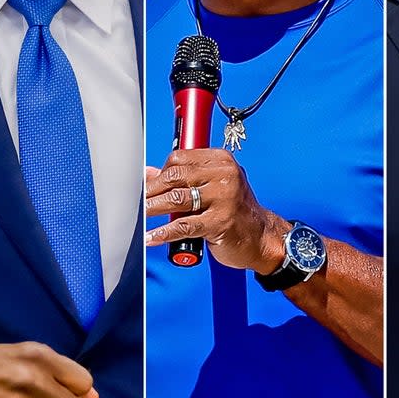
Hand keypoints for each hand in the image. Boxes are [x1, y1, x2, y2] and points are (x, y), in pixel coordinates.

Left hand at [144, 148, 287, 272]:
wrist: (263, 238)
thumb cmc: (234, 211)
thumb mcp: (212, 188)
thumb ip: (183, 179)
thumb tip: (148, 173)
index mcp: (221, 161)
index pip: (179, 159)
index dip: (159, 173)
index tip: (144, 185)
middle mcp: (224, 175)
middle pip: (176, 177)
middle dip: (151, 191)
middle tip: (135, 201)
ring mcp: (224, 198)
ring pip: (177, 200)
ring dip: (153, 209)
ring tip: (138, 217)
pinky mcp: (221, 222)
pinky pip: (185, 226)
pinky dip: (164, 232)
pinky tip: (151, 236)